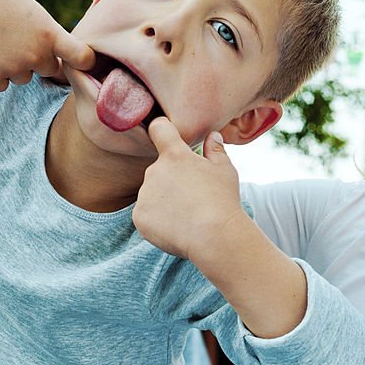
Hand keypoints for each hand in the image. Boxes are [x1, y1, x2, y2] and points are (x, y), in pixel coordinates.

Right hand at [0, 0, 93, 90]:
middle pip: (48, 70)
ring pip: (23, 78)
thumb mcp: (40, 17)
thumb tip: (78, 64)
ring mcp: (11, 67)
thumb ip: (57, 40)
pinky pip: (2, 85)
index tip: (83, 63)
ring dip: (15, 67)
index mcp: (51, 36)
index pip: (83, 59)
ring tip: (1, 43)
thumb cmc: (8, 5)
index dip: (85, 63)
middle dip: (38, 59)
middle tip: (20, 39)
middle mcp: (34, 55)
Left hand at [133, 117, 246, 259]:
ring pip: (152, 193)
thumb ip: (215, 150)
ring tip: (187, 214)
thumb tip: (213, 135)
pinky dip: (158, 220)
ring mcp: (144, 194)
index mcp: (175, 155)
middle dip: (172, 178)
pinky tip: (177, 226)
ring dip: (165, 200)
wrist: (214, 235)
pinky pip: (146, 214)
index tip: (167, 136)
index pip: (159, 129)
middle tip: (193, 195)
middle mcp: (154, 171)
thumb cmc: (223, 200)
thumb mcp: (225, 170)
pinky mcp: (139, 217)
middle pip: (159, 169)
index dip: (162, 129)